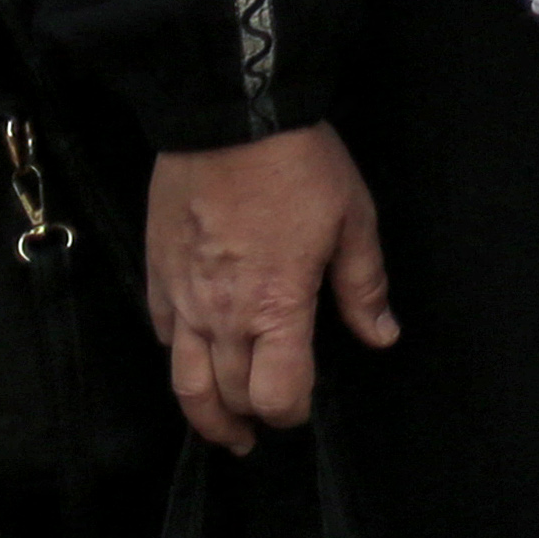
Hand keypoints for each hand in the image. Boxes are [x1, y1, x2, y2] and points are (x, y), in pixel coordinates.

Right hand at [144, 128, 396, 452]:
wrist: (231, 112)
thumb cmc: (298, 164)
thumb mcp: (353, 220)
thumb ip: (362, 287)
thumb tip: (381, 336)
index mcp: (276, 307)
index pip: (277, 395)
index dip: (292, 412)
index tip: (303, 406)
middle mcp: (223, 315)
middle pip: (227, 396)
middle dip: (250, 417)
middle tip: (262, 425)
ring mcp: (183, 296)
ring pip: (183, 380)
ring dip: (204, 412)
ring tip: (222, 425)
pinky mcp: (157, 272)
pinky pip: (162, 333)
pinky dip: (178, 355)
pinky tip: (192, 355)